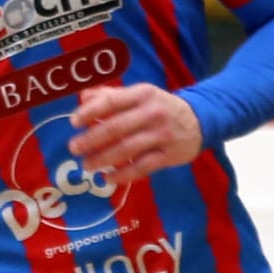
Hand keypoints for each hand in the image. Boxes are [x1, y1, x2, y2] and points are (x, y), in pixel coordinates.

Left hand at [67, 82, 202, 184]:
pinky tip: (108, 178)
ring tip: (86, 165)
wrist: (200, 120)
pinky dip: (122, 174)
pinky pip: (141, 167)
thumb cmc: (160, 107)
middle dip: (91, 140)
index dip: (89, 112)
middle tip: (74, 148)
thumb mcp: (139, 95)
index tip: (73, 123)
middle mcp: (152, 113)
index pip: (111, 102)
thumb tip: (82, 97)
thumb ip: (111, 96)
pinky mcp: (169, 155)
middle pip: (115, 128)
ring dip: (102, 159)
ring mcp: (161, 135)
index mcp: (143, 94)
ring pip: (126, 149)